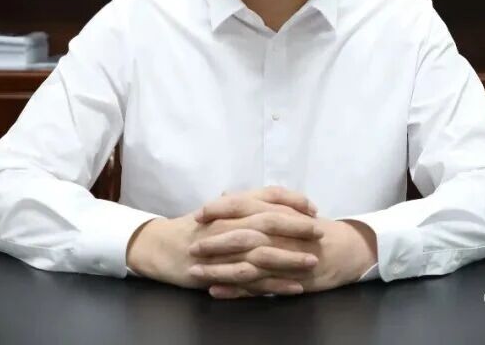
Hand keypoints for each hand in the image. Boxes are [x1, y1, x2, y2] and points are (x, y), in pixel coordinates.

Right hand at [126, 186, 323, 292]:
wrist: (164, 247)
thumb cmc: (196, 227)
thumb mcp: (221, 208)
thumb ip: (247, 203)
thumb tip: (277, 202)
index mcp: (234, 205)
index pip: (269, 196)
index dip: (293, 200)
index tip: (313, 208)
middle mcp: (232, 222)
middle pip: (270, 221)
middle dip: (298, 227)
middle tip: (320, 232)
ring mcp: (227, 248)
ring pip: (264, 251)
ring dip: (291, 257)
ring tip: (313, 262)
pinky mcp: (222, 272)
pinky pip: (253, 280)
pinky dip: (275, 284)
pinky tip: (294, 288)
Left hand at [190, 191, 377, 298]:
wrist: (347, 249)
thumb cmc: (312, 229)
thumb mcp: (286, 209)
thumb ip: (257, 203)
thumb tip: (225, 194)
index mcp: (277, 212)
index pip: (244, 206)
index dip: (221, 209)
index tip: (198, 214)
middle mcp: (278, 233)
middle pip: (241, 234)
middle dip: (214, 240)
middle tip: (191, 245)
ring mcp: (282, 258)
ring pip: (246, 263)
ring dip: (219, 268)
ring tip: (196, 272)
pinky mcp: (286, 280)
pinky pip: (258, 286)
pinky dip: (236, 290)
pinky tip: (216, 291)